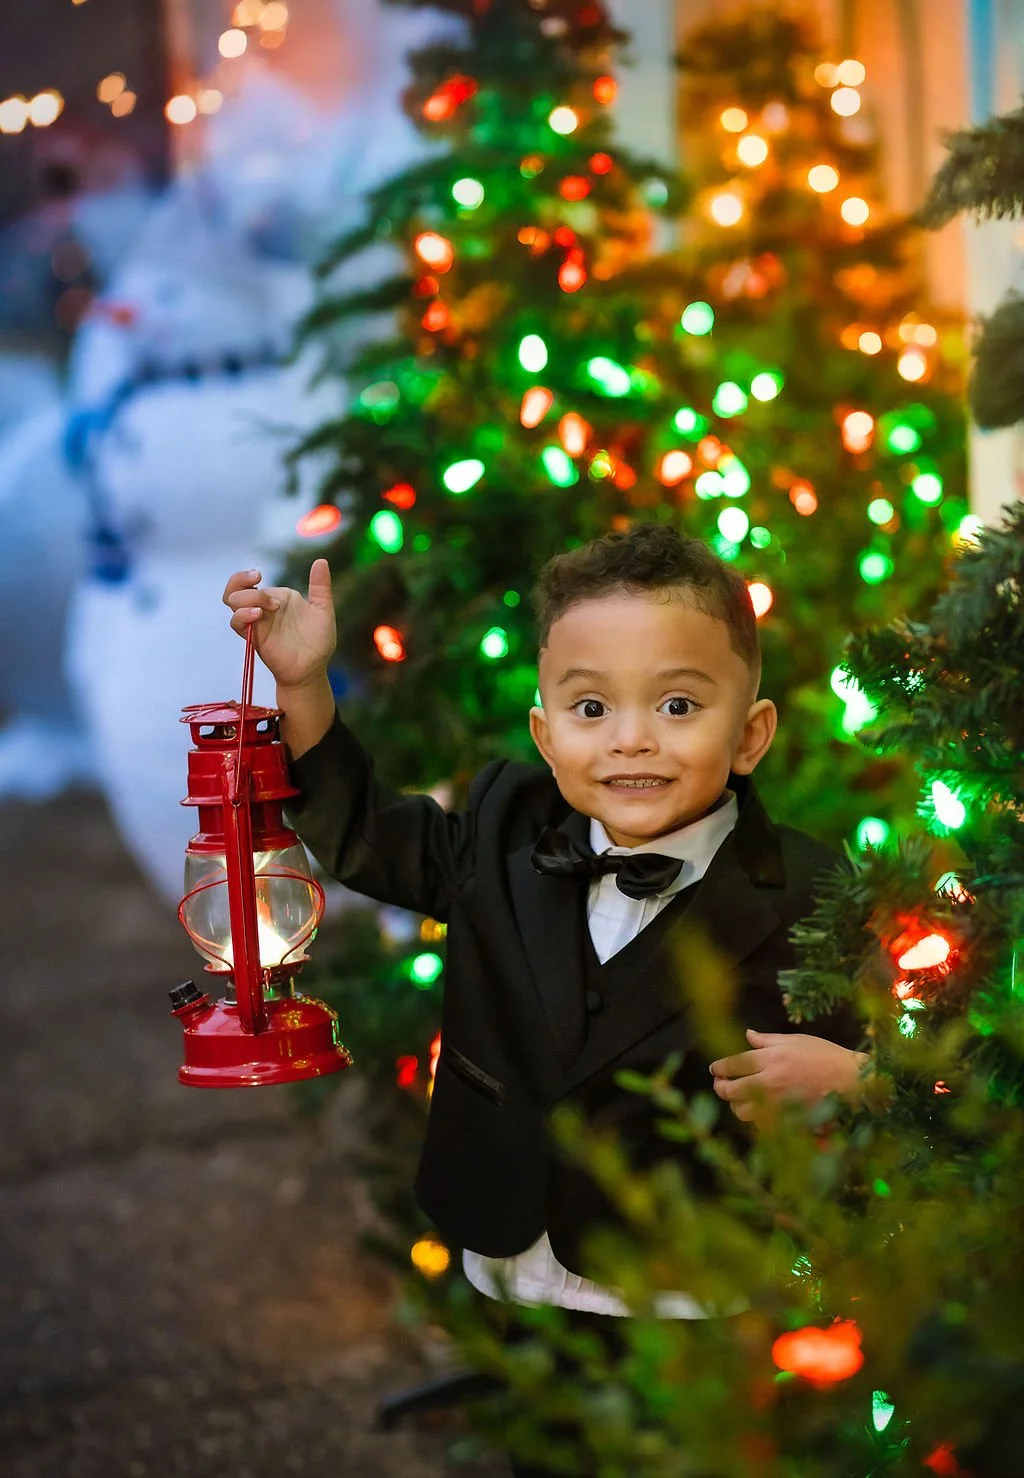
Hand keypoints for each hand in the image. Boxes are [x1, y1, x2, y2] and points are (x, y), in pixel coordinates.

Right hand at [223, 560, 335, 690]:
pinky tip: (257, 615)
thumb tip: (321, 560)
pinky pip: (236, 623)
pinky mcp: (254, 637)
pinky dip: (242, 616)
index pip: (250, 581)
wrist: (313, 669)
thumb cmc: (319, 641)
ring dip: (243, 599)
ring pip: (232, 603)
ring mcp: (257, 622)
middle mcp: (263, 607)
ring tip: (264, 608)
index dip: (247, 576)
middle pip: (235, 589)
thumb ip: (320, 586)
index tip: (259, 575)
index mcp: (277, 597)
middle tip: (259, 581)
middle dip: (241, 581)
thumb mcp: (323, 610)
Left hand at [709, 1029, 868, 1123]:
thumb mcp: (795, 1041)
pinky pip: (761, 1126)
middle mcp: (769, 1082)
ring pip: (741, 1112)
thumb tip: (747, 1035)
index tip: (716, 1070)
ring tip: (740, 1099)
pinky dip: (756, 1120)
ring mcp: (777, 1105)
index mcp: (769, 1059)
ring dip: (736, 1105)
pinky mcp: (787, 1121)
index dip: (718, 1068)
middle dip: (720, 1088)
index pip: (731, 1065)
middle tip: (722, 1085)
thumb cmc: (826, 1056)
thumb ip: (767, 1040)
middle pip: (729, 1091)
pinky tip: (760, 1112)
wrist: (852, 1082)